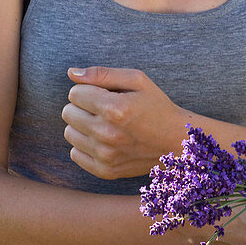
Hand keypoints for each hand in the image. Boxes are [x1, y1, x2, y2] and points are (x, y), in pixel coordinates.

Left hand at [63, 67, 181, 178]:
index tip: (105, 95)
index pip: (74, 93)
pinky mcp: (105, 170)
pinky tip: (104, 141)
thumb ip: (102, 73)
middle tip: (105, 109)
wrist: (177, 141)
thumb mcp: (137, 80)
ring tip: (105, 125)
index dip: (89, 90)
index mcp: (114, 108)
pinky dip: (85, 146)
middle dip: (83, 107)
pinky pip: (75, 154)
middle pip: (68, 113)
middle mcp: (107, 134)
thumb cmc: (156, 106)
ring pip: (69, 133)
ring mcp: (105, 155)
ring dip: (83, 126)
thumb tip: (71, 74)